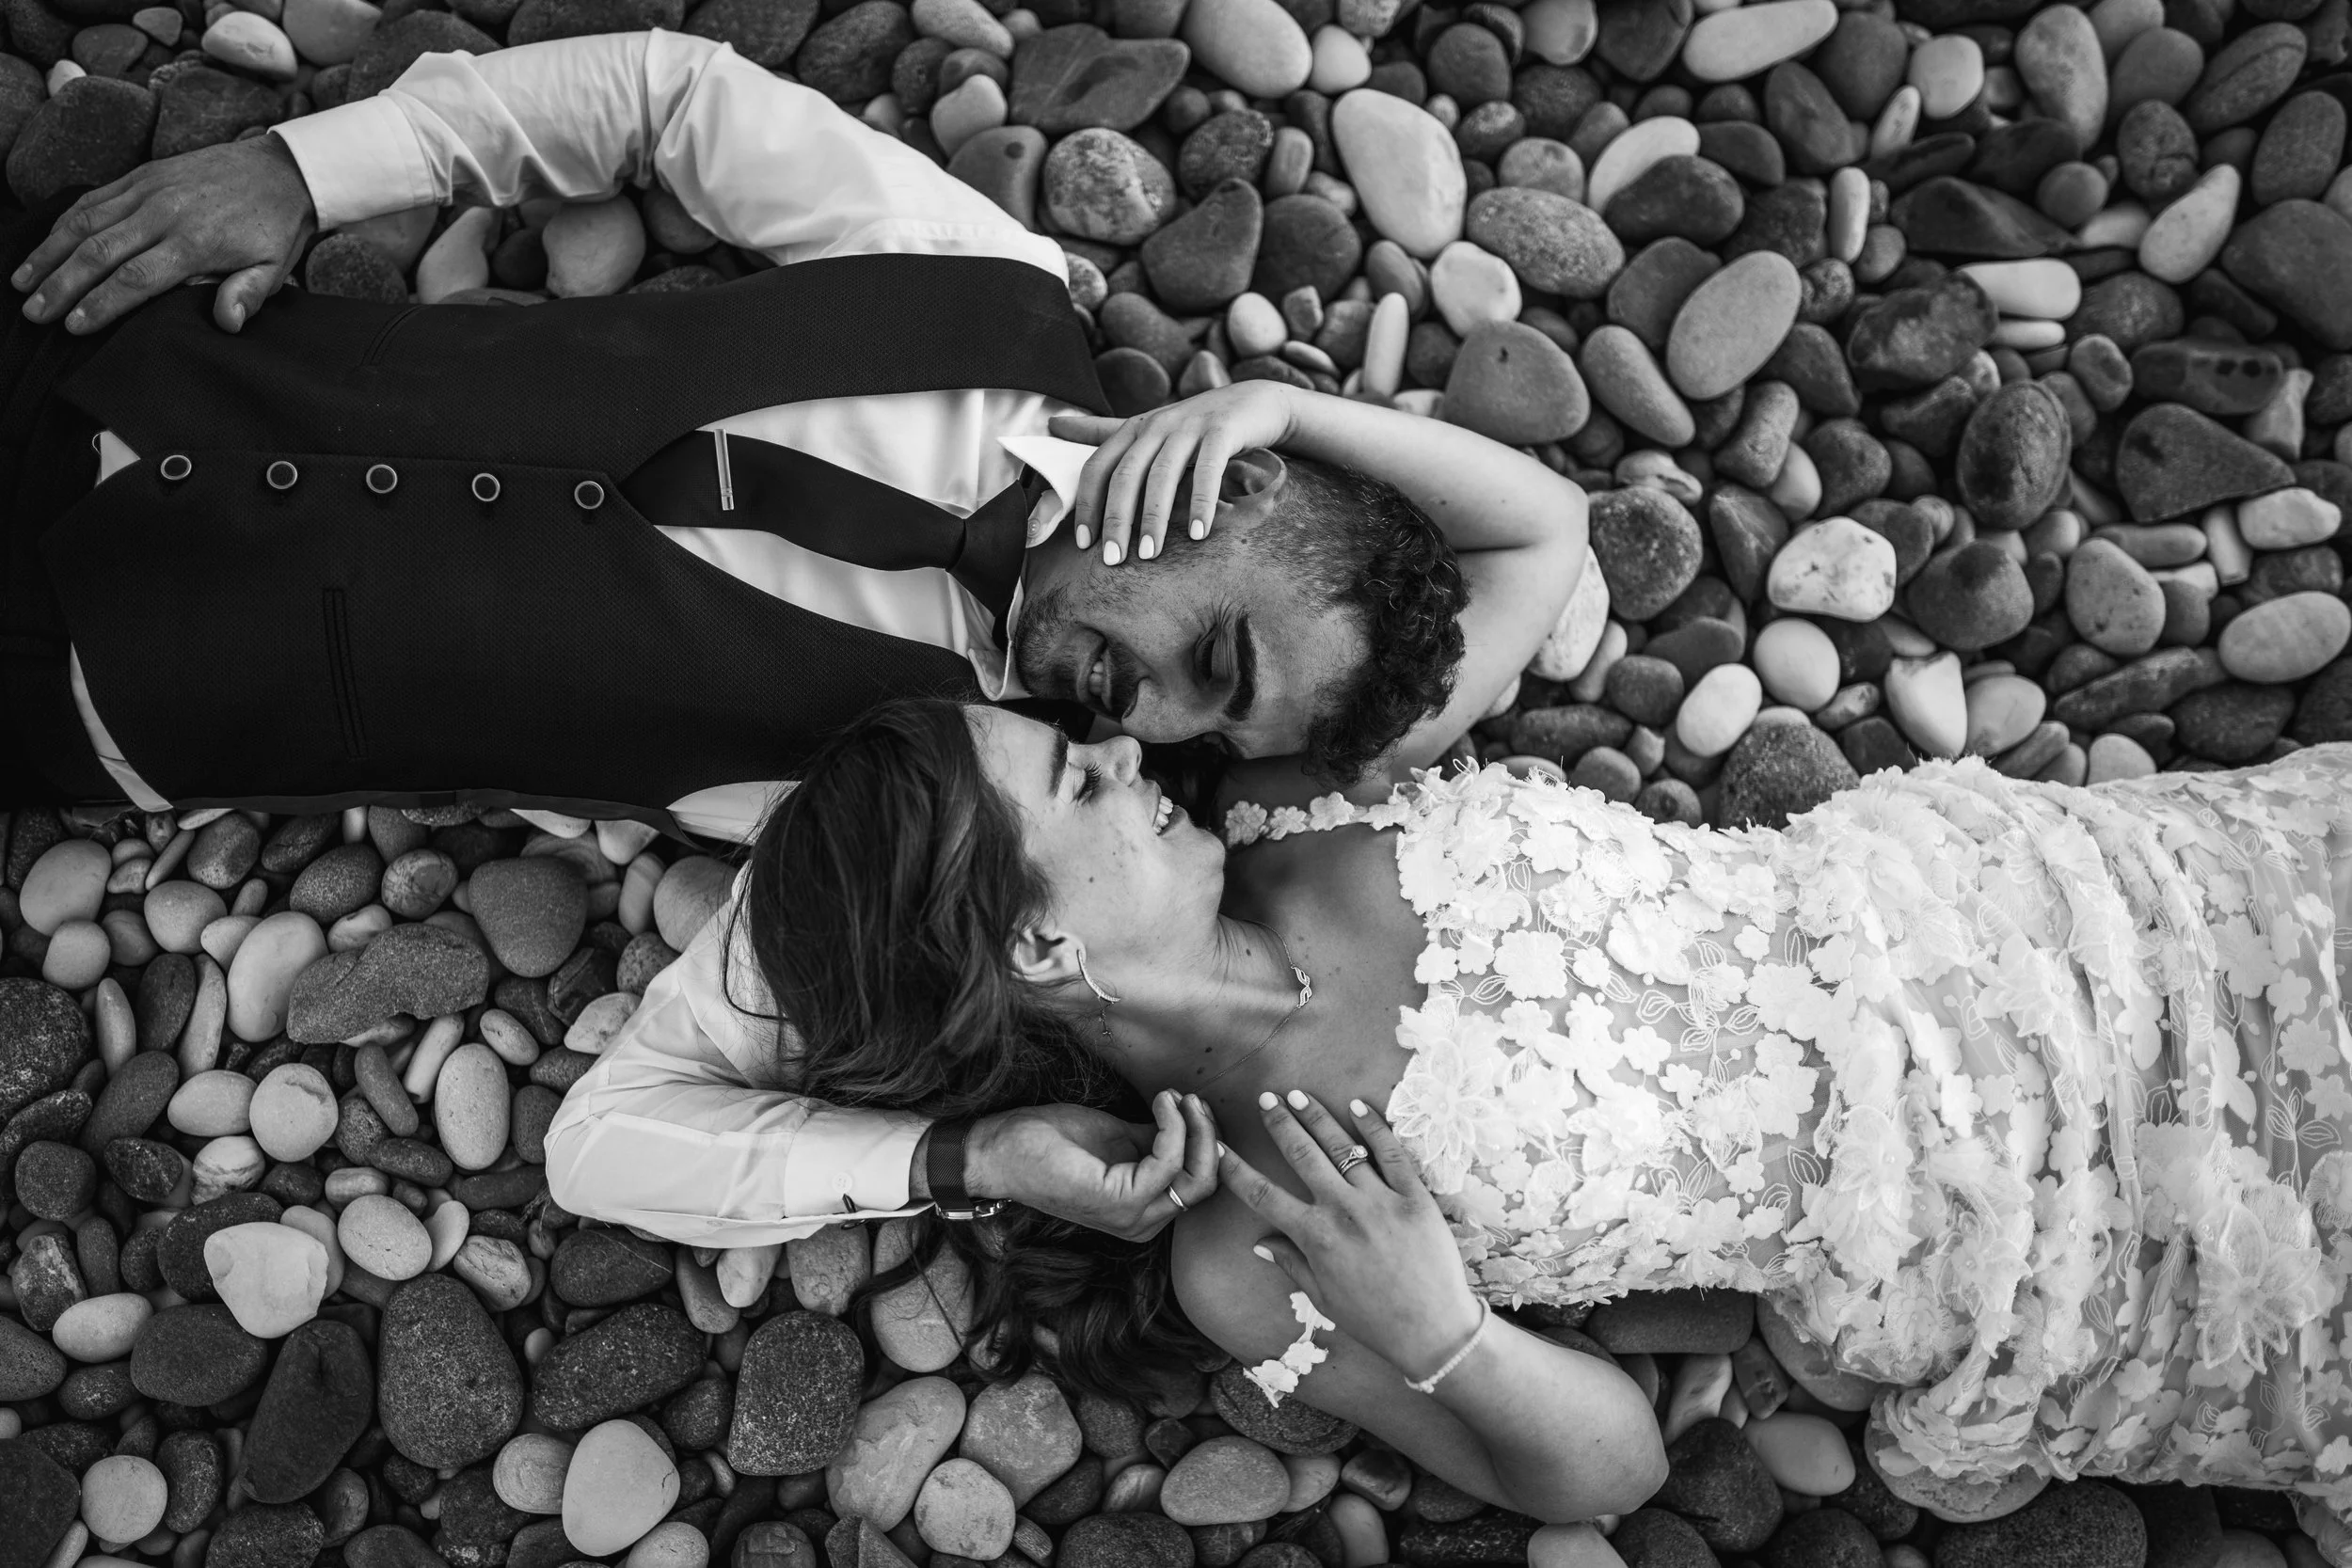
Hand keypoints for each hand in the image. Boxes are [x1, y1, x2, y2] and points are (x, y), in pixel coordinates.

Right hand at [12, 133, 318, 334]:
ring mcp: (147, 190)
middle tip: (34, 313)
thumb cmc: (274, 227)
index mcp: (194, 242)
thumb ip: (248, 294)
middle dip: (61, 285)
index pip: (135, 278)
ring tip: (23, 283)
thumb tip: (226, 323)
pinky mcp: (140, 175)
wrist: (280, 169)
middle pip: (98, 252)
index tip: (72, 326)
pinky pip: (92, 199)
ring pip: (84, 222)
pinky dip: (63, 222)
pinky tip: (44, 244)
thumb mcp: (274, 267)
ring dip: (49, 253)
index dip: (100, 304)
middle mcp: (162, 213)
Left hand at [964, 1092, 1217, 1240]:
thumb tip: (1188, 1122)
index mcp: (1142, 1210)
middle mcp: (1142, 1223)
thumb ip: (1153, 1140)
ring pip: (1196, 1179)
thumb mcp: (1116, 1137)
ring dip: (1194, 1129)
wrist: (1003, 1149)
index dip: (1206, 1140)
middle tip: (1194, 1100)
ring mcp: (1131, 1217)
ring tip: (1177, 1097)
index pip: (1200, 1183)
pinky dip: (1172, 1127)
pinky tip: (1162, 1103)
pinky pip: (1167, 1164)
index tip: (1193, 1102)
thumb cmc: (1051, 1142)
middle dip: (1209, 1136)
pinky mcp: (1118, 1201)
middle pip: (1206, 1184)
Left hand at [1047, 381, 1298, 565]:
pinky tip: (1200, 533)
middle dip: (1116, 519)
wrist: (1257, 402)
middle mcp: (1157, 425)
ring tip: (1149, 555)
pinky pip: (1208, 469)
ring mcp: (1191, 426)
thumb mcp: (1149, 427)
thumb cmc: (1197, 424)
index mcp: (1135, 429)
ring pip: (1162, 474)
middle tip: (1114, 560)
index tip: (1084, 544)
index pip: (1099, 467)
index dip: (1087, 504)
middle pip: (1126, 474)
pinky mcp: (1224, 430)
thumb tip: (1052, 424)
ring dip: (1154, 517)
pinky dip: (1202, 502)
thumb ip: (1102, 431)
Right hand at [1220, 1090, 1482, 1380]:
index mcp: (1315, 1238)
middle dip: (1280, 1123)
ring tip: (1298, 1095)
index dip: (1237, 1171)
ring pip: (1342, 1147)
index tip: (1219, 1149)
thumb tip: (1260, 1242)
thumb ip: (1291, 1264)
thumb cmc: (1375, 1321)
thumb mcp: (1324, 1298)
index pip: (1264, 1196)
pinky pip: (1391, 1153)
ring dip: (1317, 1117)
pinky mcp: (1415, 1197)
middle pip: (1302, 1156)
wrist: (1434, 1331)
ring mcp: (1380, 1201)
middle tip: (1266, 1099)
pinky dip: (1373, 1127)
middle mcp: (1343, 1212)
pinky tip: (1357, 1106)